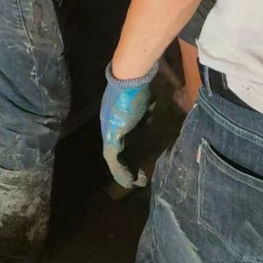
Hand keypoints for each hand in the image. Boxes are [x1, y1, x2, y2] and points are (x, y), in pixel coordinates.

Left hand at [100, 61, 157, 186]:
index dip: (127, 150)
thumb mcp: (141, 103)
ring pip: (112, 157)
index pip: (119, 138)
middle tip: (135, 177)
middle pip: (114, 149)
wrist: (128, 78)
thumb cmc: (137, 86)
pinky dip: (119, 170)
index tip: (137, 161)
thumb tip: (154, 112)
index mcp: (114, 118)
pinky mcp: (111, 136)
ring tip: (132, 183)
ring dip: (122, 171)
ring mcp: (108, 130)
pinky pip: (112, 159)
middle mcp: (108, 125)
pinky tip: (128, 181)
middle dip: (124, 164)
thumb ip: (144, 111)